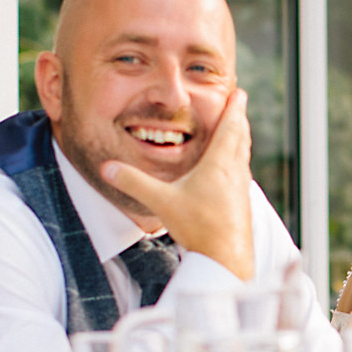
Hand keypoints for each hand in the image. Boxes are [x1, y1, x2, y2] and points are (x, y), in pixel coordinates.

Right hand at [102, 89, 255, 279]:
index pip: (230, 127)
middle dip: (239, 119)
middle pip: (240, 138)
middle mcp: (235, 173)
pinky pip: (241, 174)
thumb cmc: (200, 229)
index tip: (240, 92)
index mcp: (220, 164)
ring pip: (243, 156)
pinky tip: (231, 172)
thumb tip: (108, 167)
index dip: (235, 108)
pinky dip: (237, 162)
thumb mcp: (162, 202)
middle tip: (240, 104)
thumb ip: (134, 183)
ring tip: (237, 132)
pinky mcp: (242, 205)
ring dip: (240, 140)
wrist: (226, 260)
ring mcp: (241, 189)